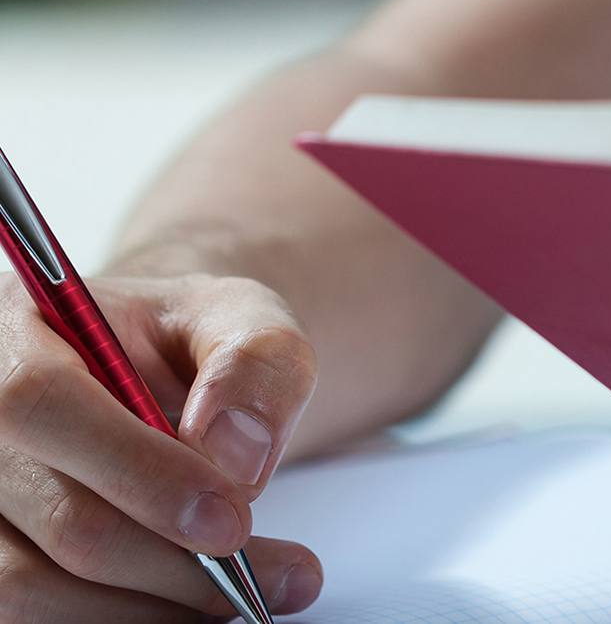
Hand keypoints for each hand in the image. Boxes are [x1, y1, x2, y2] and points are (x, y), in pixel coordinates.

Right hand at [0, 273, 321, 621]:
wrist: (157, 379)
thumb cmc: (188, 343)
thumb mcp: (241, 317)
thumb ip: (254, 362)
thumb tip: (235, 454)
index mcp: (15, 330)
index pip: (43, 404)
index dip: (140, 473)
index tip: (232, 521)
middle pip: (58, 517)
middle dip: (179, 563)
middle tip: (282, 576)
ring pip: (32, 588)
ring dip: (155, 607)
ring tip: (245, 591)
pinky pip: (35, 615)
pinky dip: (123, 619)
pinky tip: (188, 606)